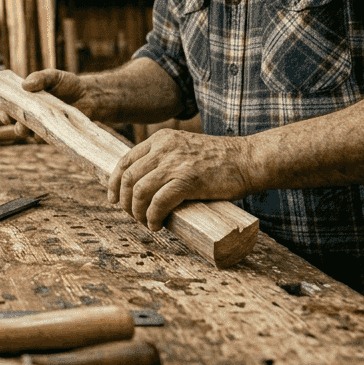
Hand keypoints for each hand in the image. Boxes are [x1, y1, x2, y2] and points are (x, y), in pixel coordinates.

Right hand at [0, 70, 90, 135]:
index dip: (4, 111)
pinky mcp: (54, 135)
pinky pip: (45, 139)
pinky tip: (46, 130)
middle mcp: (32, 116)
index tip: (4, 111)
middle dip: (13, 124)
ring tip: (27, 127)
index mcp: (27, 101)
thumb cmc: (68, 84)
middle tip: (16, 120)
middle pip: (16, 124)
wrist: (89, 96)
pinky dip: (43, 135)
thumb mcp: (53, 76)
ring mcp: (43, 127)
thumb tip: (25, 85)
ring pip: (28, 134)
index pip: (10, 108)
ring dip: (25, 131)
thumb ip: (40, 77)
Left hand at [107, 129, 257, 231]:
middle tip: (132, 216)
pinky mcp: (188, 180)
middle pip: (127, 178)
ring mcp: (175, 163)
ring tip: (146, 223)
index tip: (114, 199)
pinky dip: (153, 217)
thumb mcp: (185, 149)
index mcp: (161, 139)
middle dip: (124, 202)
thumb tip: (146, 186)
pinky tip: (158, 225)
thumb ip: (166, 160)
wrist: (249, 160)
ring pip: (138, 191)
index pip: (125, 160)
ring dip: (137, 212)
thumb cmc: (220, 161)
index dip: (114, 182)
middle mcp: (163, 148)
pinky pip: (158, 203)